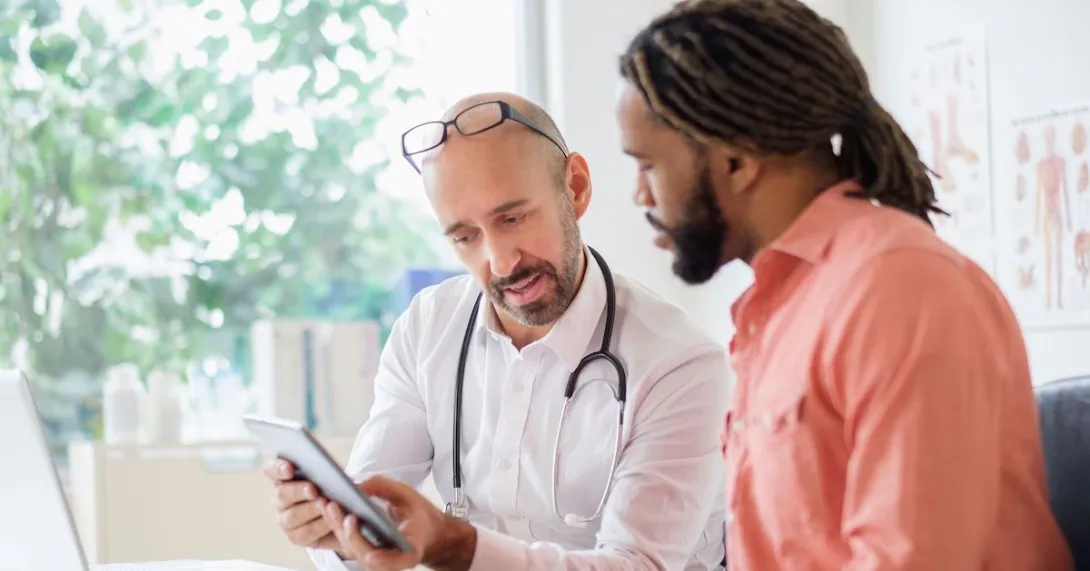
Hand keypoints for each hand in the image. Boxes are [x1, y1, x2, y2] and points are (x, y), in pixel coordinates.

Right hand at [263, 459, 341, 552]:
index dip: (278, 468)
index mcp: (284, 478)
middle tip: (313, 490)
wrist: (347, 514)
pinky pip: (304, 533)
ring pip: (291, 516)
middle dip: (298, 491)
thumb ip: (329, 471)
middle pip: (282, 494)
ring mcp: (286, 519)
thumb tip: (341, 475)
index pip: (272, 470)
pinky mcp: (297, 536)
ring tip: (325, 505)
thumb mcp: (334, 476)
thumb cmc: (338, 488)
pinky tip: (330, 521)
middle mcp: (281, 498)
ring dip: (309, 511)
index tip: (289, 469)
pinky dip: (318, 526)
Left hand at [321, 475, 476, 570]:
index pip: (399, 561)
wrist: (424, 530)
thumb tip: (356, 487)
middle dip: (351, 534)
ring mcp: (375, 559)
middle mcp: (392, 560)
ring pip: (352, 550)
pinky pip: (347, 543)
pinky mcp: (363, 552)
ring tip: (327, 505)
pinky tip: (326, 508)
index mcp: (411, 550)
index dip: (385, 560)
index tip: (371, 555)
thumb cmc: (417, 513)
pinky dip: (337, 526)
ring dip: (338, 528)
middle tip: (339, 510)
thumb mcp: (408, 495)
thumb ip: (384, 489)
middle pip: (367, 555)